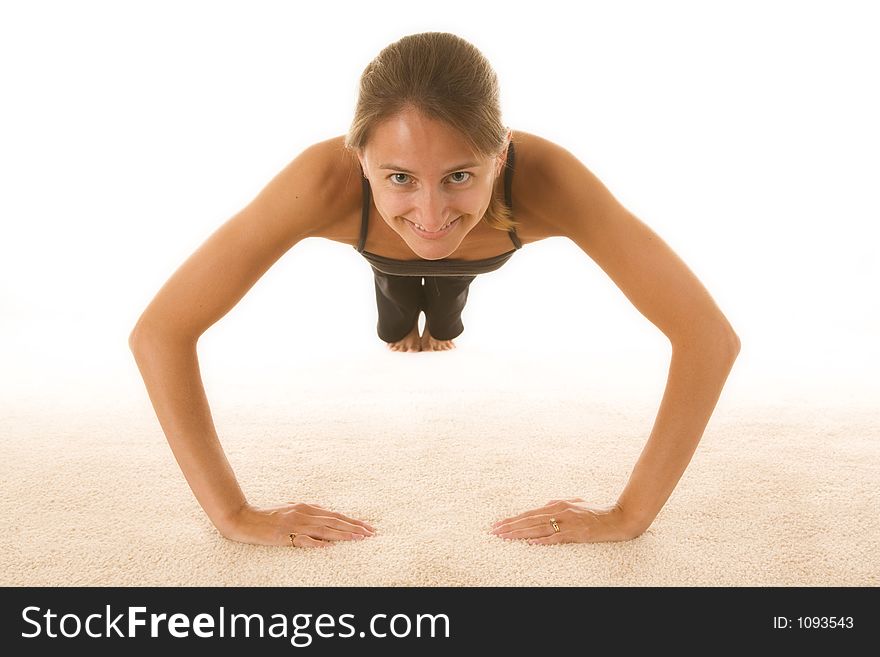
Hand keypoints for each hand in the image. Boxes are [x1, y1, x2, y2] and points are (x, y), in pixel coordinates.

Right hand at [220, 502, 375, 546]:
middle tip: (370, 533)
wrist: (245, 519)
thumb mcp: (292, 508)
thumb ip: (309, 511)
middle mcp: (304, 513)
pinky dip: (317, 542)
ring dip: (342, 534)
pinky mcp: (284, 535)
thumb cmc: (269, 515)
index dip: (352, 521)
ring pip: (324, 529)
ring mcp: (294, 524)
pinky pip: (303, 540)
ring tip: (358, 538)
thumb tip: (327, 514)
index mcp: (307, 507)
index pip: (335, 515)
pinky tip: (329, 546)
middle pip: (334, 521)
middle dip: (354, 527)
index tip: (367, 527)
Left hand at [490, 498, 643, 543]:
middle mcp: (560, 511)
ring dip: (519, 533)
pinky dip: (542, 540)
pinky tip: (530, 543)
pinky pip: (556, 537)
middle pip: (529, 520)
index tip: (498, 524)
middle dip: (510, 526)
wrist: (618, 518)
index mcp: (558, 505)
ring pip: (538, 528)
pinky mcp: (576, 533)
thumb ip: (559, 505)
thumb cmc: (596, 513)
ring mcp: (568, 522)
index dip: (513, 519)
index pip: (529, 513)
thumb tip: (545, 506)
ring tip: (504, 537)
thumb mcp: (575, 504)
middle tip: (494, 531)